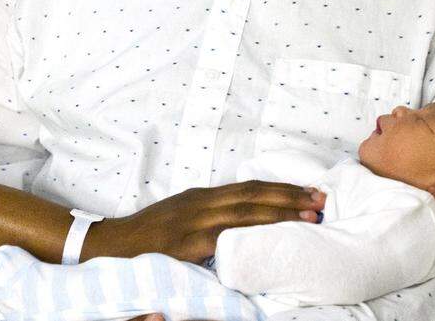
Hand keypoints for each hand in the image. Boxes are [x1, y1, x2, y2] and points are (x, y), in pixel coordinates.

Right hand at [84, 181, 324, 263]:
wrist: (112, 245)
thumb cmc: (147, 235)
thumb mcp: (180, 216)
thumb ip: (208, 214)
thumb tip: (240, 218)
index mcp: (201, 196)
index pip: (248, 188)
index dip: (280, 189)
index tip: (309, 191)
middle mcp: (201, 203)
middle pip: (253, 195)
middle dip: (290, 197)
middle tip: (322, 199)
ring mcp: (195, 222)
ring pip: (246, 212)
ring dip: (281, 212)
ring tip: (311, 215)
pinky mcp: (188, 243)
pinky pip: (227, 237)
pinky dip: (253, 234)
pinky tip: (273, 237)